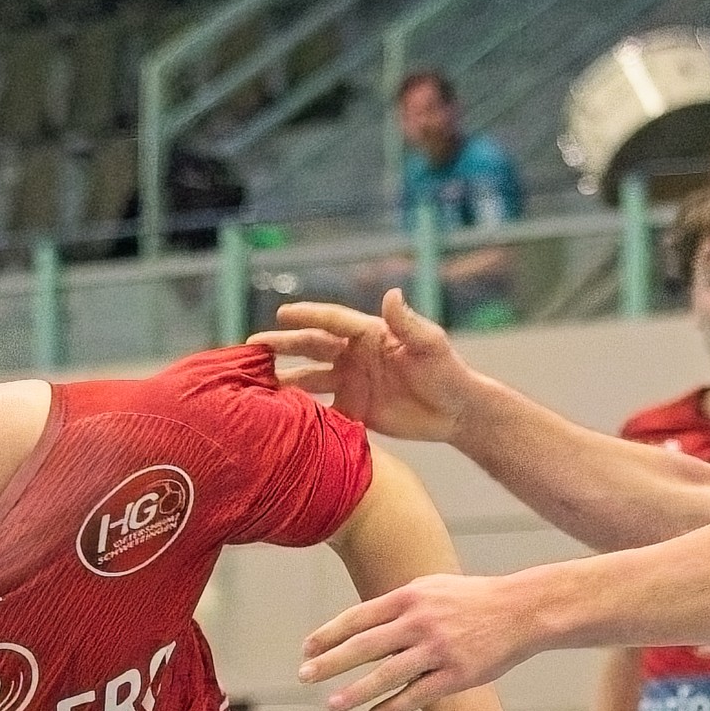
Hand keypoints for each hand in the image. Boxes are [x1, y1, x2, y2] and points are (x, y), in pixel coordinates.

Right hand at [254, 292, 473, 441]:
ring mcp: (352, 383)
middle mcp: (354, 356)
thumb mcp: (430, 345)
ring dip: (285, 380)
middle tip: (253, 347)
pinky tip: (280, 416)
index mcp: (369, 334)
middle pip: (312, 347)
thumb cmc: (448, 373)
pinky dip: (301, 412)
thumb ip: (408, 323)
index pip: (332, 321)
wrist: (456, 412)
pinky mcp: (354, 410)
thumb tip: (391, 294)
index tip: (282, 315)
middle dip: (282, 346)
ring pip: (310, 378)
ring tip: (257, 384)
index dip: (307, 316)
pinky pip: (321, 409)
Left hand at [302, 570, 540, 710]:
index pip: (359, 617)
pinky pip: (417, 695)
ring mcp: (439, 650)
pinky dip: (392, 707)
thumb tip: (361, 624)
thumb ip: (398, 605)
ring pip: (387, 675)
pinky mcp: (457, 675)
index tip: (307, 648)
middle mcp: (420, 622)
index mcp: (410, 598)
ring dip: (355, 692)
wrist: (521, 609)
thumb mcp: (432, 589)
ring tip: (332, 704)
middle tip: (303, 676)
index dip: (329, 634)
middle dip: (330, 662)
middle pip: (365, 646)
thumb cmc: (471, 599)